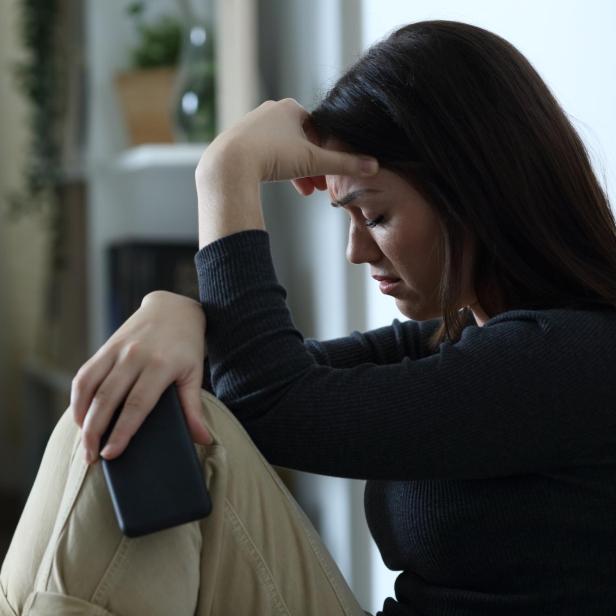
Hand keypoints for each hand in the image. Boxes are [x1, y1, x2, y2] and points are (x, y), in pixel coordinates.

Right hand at [71, 291, 212, 463]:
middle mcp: (135, 356)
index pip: (137, 404)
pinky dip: (78, 397)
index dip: (122, 431)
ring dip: (82, 417)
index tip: (112, 453)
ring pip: (90, 387)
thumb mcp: (195, 373)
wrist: (173, 308)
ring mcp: (117, 350)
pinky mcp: (105, 347)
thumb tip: (203, 439)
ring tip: (83, 442)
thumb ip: (194, 407)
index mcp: (161, 365)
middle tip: (92, 457)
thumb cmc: (187, 344)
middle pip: (108, 399)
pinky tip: (79, 416)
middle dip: (96, 431)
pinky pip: (85, 374)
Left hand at [196, 98, 377, 192]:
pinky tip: (278, 182)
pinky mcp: (238, 140)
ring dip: (295, 171)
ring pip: (282, 150)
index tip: (329, 175)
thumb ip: (344, 164)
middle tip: (319, 188)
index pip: (318, 130)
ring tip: (303, 191)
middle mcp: (270, 110)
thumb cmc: (272, 156)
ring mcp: (252, 124)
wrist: (230, 164)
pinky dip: (275, 169)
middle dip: (311, 167)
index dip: (327, 154)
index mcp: (291, 108)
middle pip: (301, 142)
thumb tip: (374, 166)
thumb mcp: (313, 162)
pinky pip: (264, 153)